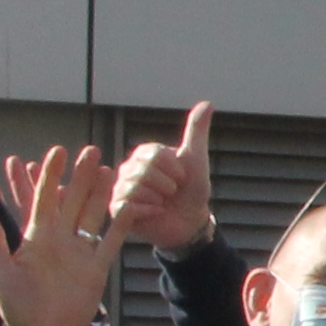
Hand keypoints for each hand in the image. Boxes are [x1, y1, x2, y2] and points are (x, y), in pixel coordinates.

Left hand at [0, 146, 122, 325]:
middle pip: (72, 200)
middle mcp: (59, 239)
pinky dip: (121, 224)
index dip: (49, 176)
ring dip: (101, 193)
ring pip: (92, 215)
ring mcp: (80, 251)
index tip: (55, 152)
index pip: (43, 199)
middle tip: (90, 150)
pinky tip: (130, 206)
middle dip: (80, 176)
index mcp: (35, 237)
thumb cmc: (16, 307)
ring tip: (110, 169)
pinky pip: (111, 241)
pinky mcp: (96, 268)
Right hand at [113, 101, 218, 251]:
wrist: (190, 221)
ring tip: (162, 203)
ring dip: (158, 199)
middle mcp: (126, 169)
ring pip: (136, 189)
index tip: (181, 177)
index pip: (154, 154)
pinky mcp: (117, 210)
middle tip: (171, 193)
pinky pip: (129, 207)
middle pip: (144, 171)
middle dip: (167, 185)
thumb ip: (196, 132)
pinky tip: (156, 213)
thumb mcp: (196, 159)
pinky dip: (149, 212)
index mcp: (143, 154)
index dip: (174, 169)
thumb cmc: (191, 190)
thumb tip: (207, 103)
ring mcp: (119, 189)